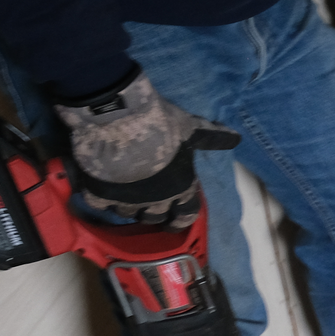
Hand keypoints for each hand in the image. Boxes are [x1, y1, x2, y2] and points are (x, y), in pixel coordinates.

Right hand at [54, 68, 238, 227]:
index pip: (186, 215)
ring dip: (128, 208)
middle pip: (154, 218)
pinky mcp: (99, 193)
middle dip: (153, 214)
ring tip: (124, 197)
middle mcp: (155, 200)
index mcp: (181, 187)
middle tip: (148, 206)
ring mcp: (126, 199)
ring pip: (127, 214)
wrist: (116, 113)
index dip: (181, 219)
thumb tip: (236, 137)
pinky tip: (100, 191)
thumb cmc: (159, 122)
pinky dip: (101, 200)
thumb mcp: (189, 128)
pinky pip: (100, 206)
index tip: (176, 222)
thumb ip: (210, 137)